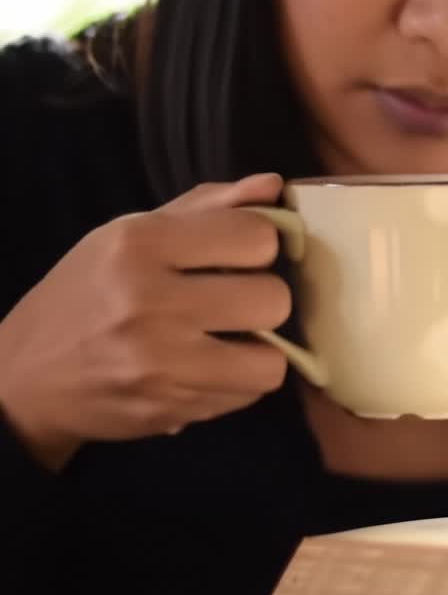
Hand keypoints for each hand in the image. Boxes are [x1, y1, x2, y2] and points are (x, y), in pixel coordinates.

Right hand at [0, 174, 291, 469]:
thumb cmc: (90, 293)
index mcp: (139, 244)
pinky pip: (247, 395)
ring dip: (261, 350)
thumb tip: (272, 186)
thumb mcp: (132, 235)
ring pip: (271, 361)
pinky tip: (209, 367)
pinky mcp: (168, 408)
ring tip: (231, 340)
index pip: (257, 236)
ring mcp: (158, 363)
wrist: (26, 377)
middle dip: (264, 299)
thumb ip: (208, 207)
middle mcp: (148, 302)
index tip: (239, 256)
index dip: (260, 246)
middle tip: (236, 302)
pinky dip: (239, 382)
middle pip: (272, 299)